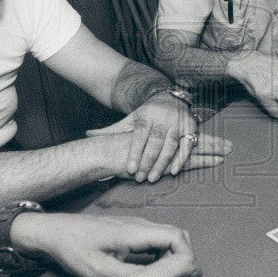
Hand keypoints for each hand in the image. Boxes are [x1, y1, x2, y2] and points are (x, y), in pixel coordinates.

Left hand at [11, 212, 191, 276]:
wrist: (55, 231)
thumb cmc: (73, 248)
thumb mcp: (98, 270)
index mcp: (134, 232)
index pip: (176, 237)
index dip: (186, 258)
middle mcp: (139, 225)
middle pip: (178, 235)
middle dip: (184, 258)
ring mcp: (136, 225)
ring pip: (169, 236)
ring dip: (174, 256)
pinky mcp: (132, 230)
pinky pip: (157, 238)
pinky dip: (164, 253)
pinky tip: (153, 272)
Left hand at [87, 92, 208, 182]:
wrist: (169, 98)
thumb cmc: (146, 115)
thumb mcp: (129, 120)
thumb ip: (111, 129)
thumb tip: (87, 134)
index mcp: (146, 115)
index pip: (140, 135)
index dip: (135, 152)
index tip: (130, 169)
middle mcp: (163, 118)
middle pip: (155, 142)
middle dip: (148, 161)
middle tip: (141, 179)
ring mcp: (178, 122)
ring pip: (171, 145)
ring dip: (162, 163)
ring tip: (153, 178)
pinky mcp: (190, 128)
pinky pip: (186, 145)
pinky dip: (181, 159)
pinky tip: (173, 171)